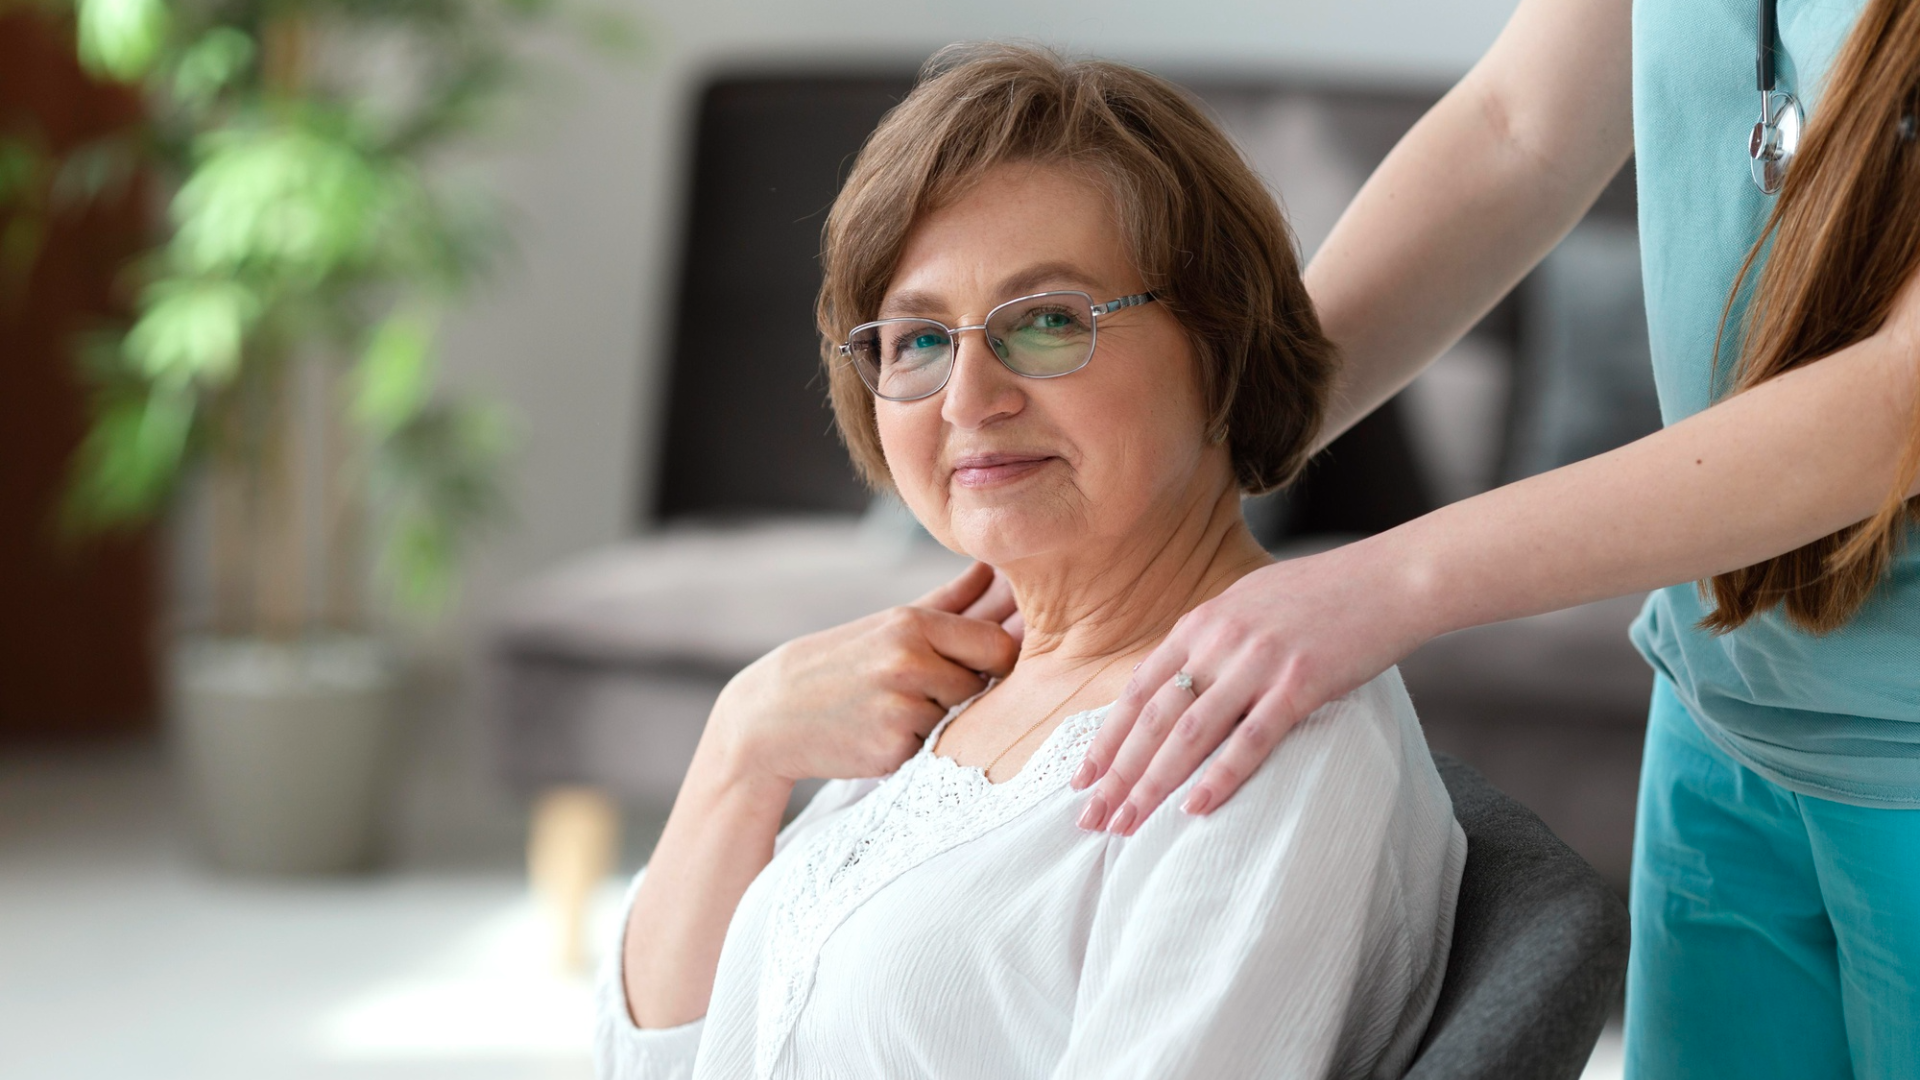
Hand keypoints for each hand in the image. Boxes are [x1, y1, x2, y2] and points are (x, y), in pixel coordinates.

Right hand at [702, 561, 1021, 782]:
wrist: (772, 714)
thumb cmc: (842, 664)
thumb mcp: (890, 625)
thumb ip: (950, 600)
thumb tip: (994, 569)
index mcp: (912, 624)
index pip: (998, 644)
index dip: (996, 659)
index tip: (974, 665)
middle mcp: (909, 662)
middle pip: (985, 683)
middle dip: (964, 690)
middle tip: (920, 689)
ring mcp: (902, 708)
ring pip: (961, 719)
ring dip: (939, 720)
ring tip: (892, 710)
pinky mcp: (894, 750)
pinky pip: (936, 749)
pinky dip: (918, 745)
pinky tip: (881, 733)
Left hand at [1070, 536, 1437, 832]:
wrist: (1390, 578)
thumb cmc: (1322, 594)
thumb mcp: (1247, 603)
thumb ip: (1210, 640)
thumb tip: (1177, 681)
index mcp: (1201, 623)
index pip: (1139, 691)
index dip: (1107, 738)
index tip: (1081, 779)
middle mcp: (1219, 641)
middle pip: (1154, 719)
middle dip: (1118, 773)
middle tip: (1092, 818)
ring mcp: (1258, 662)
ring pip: (1191, 733)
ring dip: (1153, 783)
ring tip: (1127, 824)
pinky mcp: (1300, 684)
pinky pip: (1251, 740)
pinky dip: (1220, 777)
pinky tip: (1194, 808)